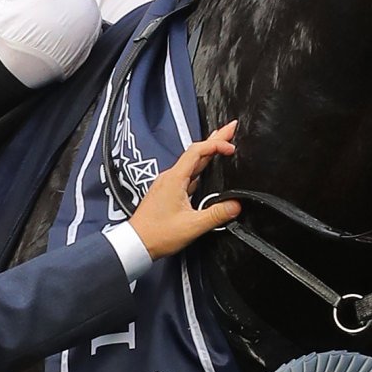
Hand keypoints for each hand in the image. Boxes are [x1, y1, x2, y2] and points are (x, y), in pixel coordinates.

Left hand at [130, 122, 240, 259]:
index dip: (216, 144)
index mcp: (175, 179)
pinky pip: (187, 174)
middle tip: (231, 128)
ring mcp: (168, 184)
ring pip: (192, 163)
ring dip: (208, 153)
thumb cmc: (157, 234)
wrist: (136, 243)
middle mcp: (170, 177)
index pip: (198, 151)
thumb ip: (216, 214)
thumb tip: (235, 205)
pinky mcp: (167, 192)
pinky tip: (207, 171)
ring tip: (223, 145)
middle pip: (196, 152)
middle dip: (215, 139)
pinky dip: (200, 167)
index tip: (232, 147)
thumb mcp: (192, 225)